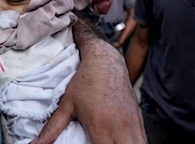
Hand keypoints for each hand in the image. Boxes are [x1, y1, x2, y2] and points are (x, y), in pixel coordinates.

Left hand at [31, 40, 145, 143]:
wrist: (105, 60)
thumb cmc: (86, 80)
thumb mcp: (66, 104)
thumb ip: (51, 128)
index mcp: (101, 126)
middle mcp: (120, 127)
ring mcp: (133, 123)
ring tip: (112, 143)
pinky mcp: (139, 119)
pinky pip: (142, 139)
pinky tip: (121, 142)